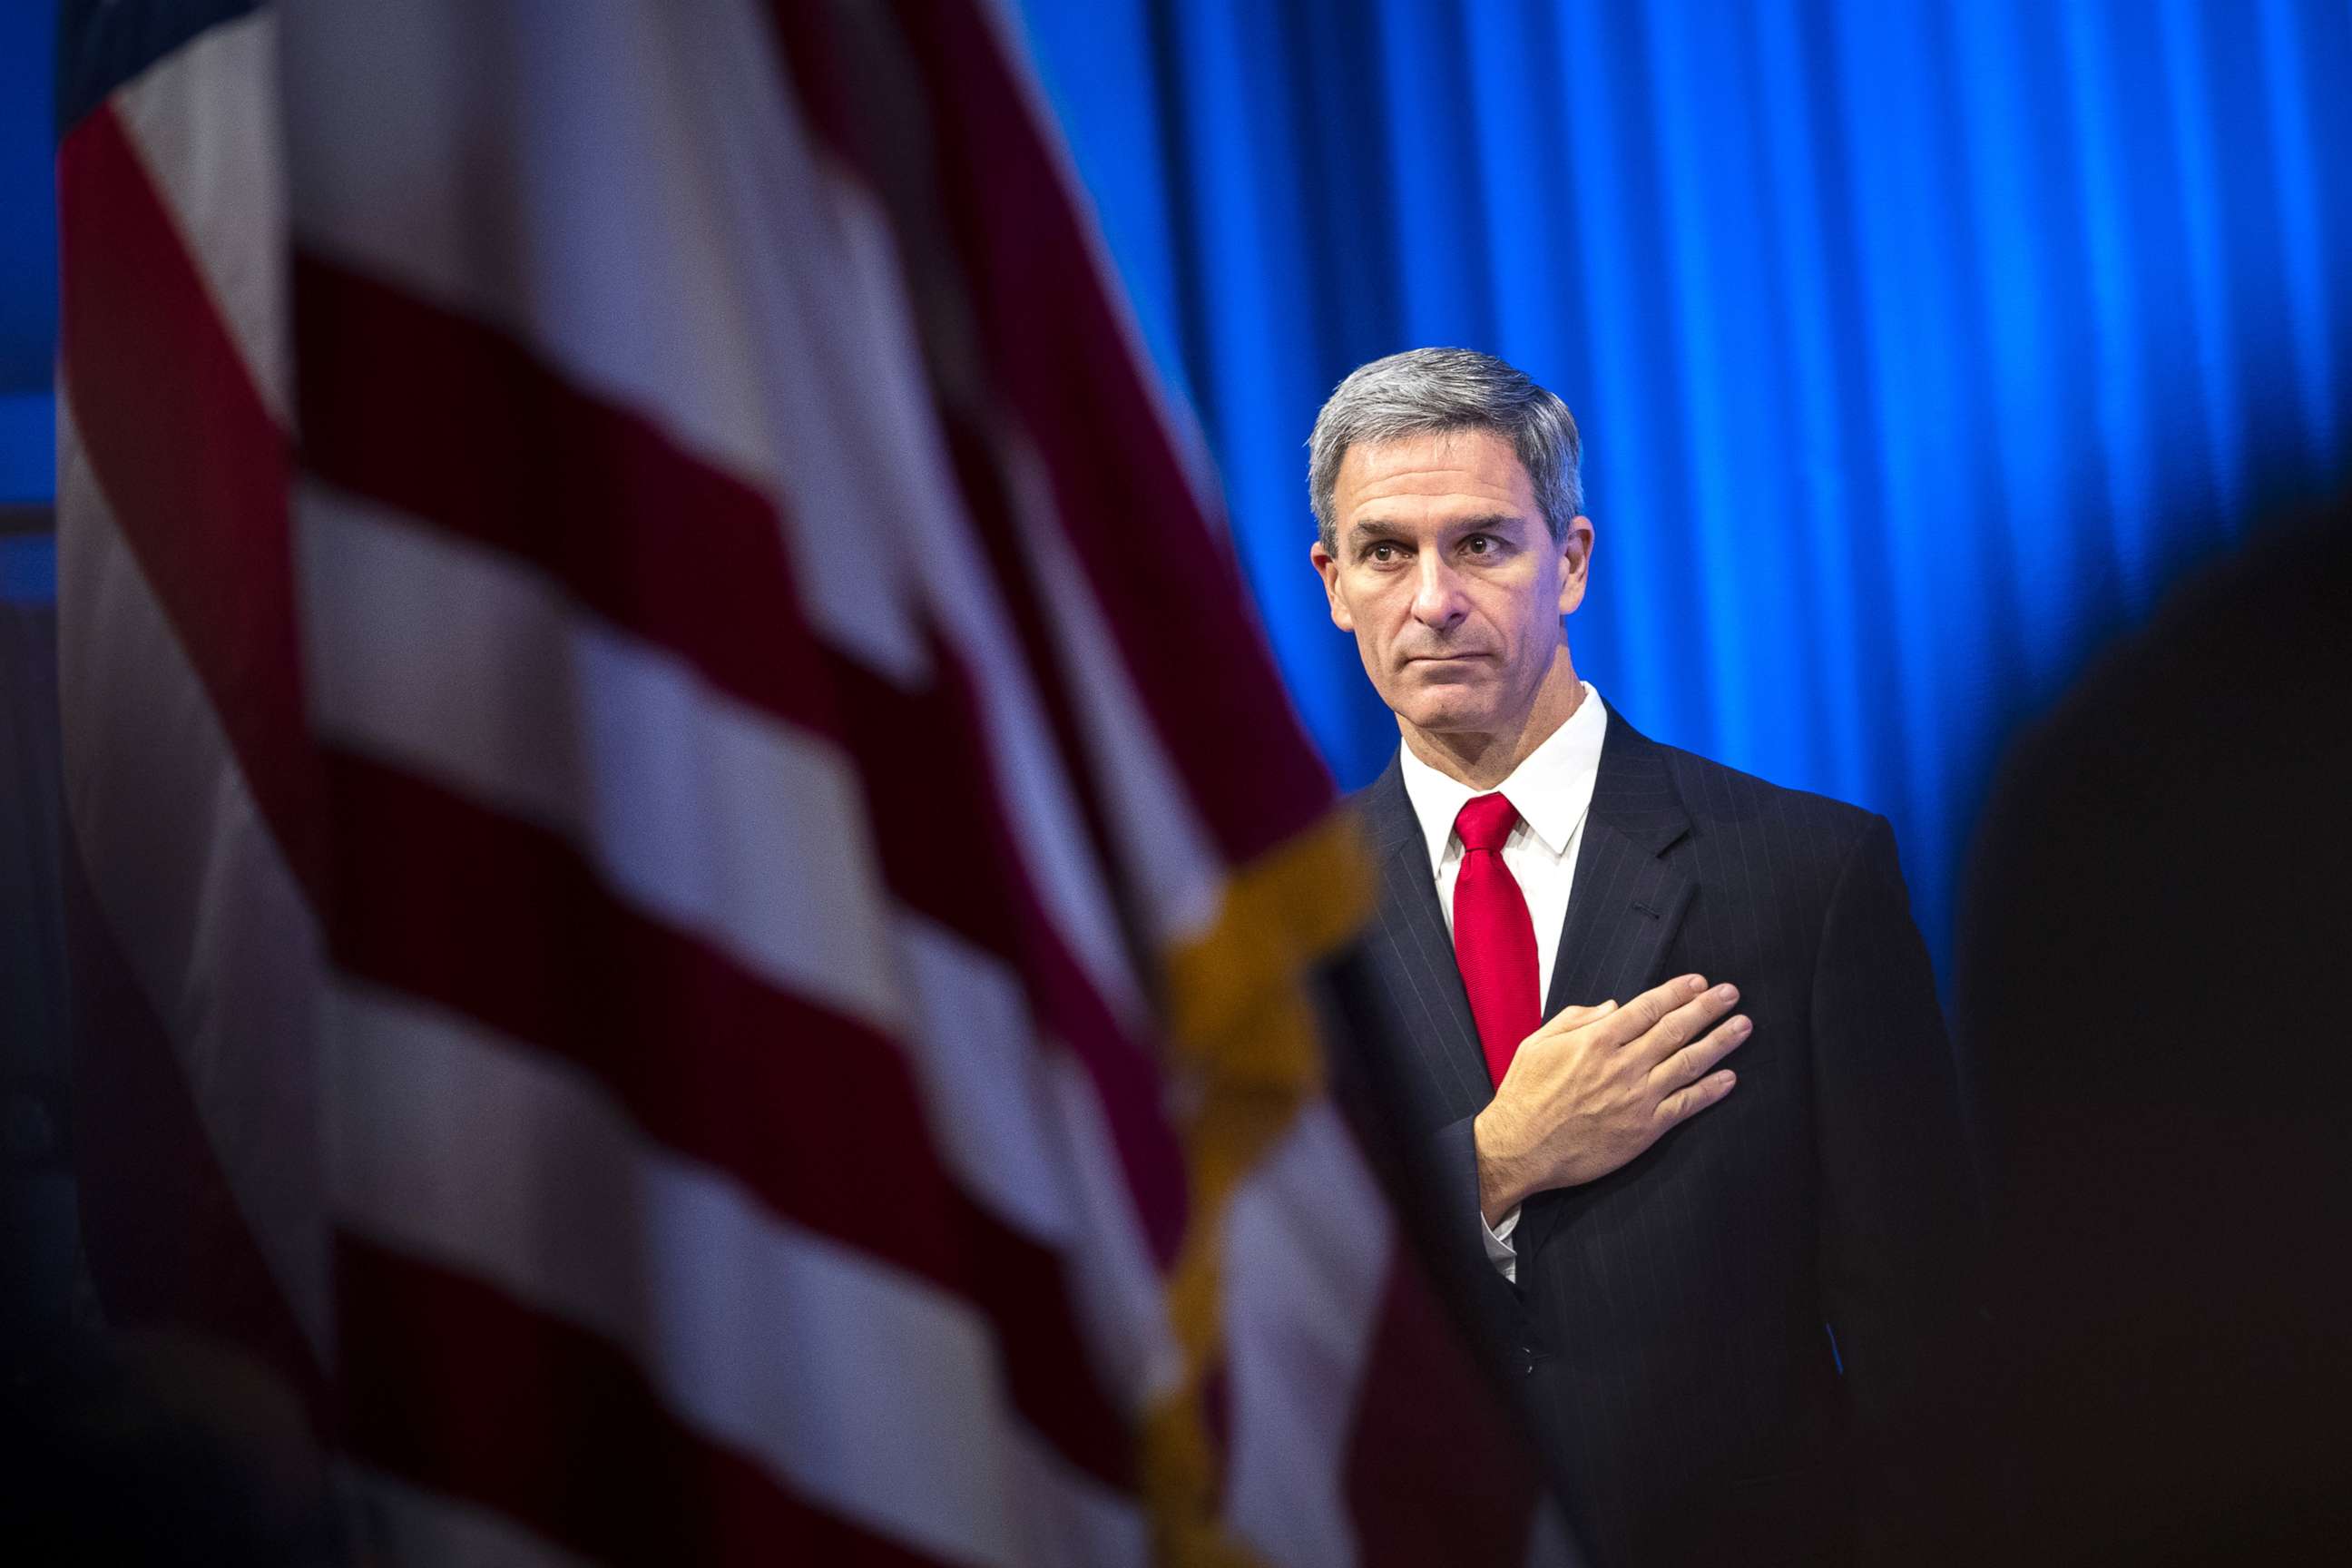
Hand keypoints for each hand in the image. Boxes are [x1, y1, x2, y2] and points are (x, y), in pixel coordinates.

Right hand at [1472, 974, 1749, 1222]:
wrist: (1519, 1149)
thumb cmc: (1524, 1096)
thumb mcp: (1537, 1044)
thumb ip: (1576, 1019)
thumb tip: (1613, 1006)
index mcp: (1596, 1040)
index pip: (1648, 1008)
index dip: (1677, 992)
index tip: (1699, 983)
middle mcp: (1623, 1064)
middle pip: (1676, 1028)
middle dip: (1707, 1008)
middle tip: (1731, 994)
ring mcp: (1637, 1097)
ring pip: (1689, 1062)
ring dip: (1720, 1042)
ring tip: (1742, 1026)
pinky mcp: (1644, 1128)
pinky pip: (1686, 1104)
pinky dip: (1711, 1090)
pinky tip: (1729, 1078)